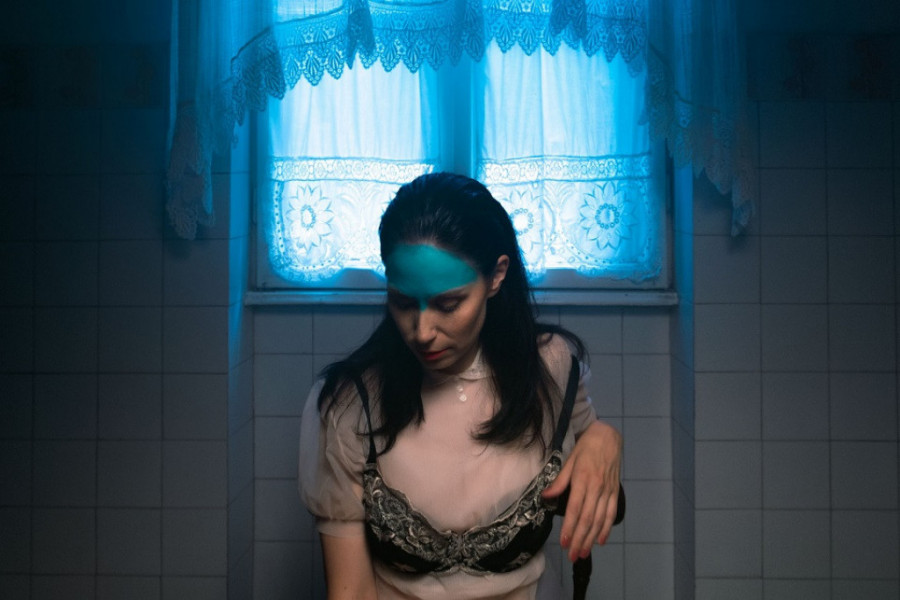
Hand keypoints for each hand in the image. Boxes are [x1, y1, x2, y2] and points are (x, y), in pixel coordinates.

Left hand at [542, 420, 621, 561]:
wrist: (608, 437)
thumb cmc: (585, 448)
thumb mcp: (569, 460)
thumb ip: (560, 481)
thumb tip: (546, 496)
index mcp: (583, 480)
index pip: (575, 509)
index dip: (570, 527)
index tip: (564, 542)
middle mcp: (597, 488)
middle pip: (588, 519)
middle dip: (580, 539)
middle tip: (572, 556)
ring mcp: (607, 491)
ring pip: (600, 520)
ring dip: (591, 538)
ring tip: (583, 553)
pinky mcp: (615, 492)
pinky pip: (611, 513)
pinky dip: (606, 528)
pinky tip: (601, 541)